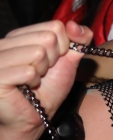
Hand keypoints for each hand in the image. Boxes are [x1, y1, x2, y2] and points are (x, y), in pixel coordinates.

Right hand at [0, 21, 90, 138]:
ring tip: (33, 80)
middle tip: (42, 73)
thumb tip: (74, 24)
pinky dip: (33, 81)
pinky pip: (28, 71)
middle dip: (53, 59)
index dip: (62, 47)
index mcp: (19, 36)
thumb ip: (78, 40)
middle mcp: (4, 43)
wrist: (35, 115)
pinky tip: (25, 87)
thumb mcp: (68, 60)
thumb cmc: (48, 88)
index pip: (55, 26)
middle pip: (47, 38)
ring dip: (42, 70)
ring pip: (38, 52)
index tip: (53, 62)